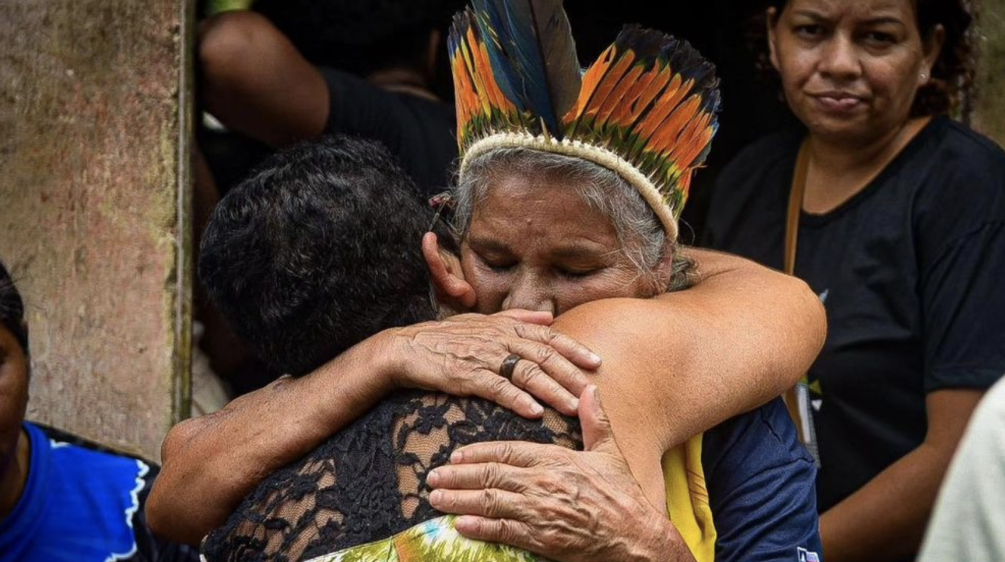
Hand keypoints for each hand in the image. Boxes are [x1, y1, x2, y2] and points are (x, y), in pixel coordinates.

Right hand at [384, 311, 600, 416]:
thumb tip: (549, 316)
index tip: (596, 362)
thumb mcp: (483, 321)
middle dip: (571, 374)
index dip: (574, 349)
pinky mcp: (467, 375)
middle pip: (544, 355)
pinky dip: (517, 400)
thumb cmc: (446, 337)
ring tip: (571, 406)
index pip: (548, 336)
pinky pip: (497, 388)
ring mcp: (483, 356)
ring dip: (552, 391)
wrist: (406, 348)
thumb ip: (518, 318)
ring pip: (526, 372)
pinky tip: (534, 413)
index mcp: (506, 326)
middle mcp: (499, 338)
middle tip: (593, 391)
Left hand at [427, 386, 694, 561]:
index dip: (479, 452)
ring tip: (435, 498)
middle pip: (491, 476)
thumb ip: (595, 420)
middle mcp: (544, 483)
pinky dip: (480, 527)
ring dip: (459, 500)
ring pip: (491, 503)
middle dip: (458, 475)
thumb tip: (590, 388)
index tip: (457, 453)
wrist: (636, 537)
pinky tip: (460, 524)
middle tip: (433, 475)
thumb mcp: (610, 452)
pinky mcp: (542, 539)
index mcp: (557, 459)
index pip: (509, 451)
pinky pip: (505, 531)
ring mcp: (541, 512)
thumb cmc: (623, 494)